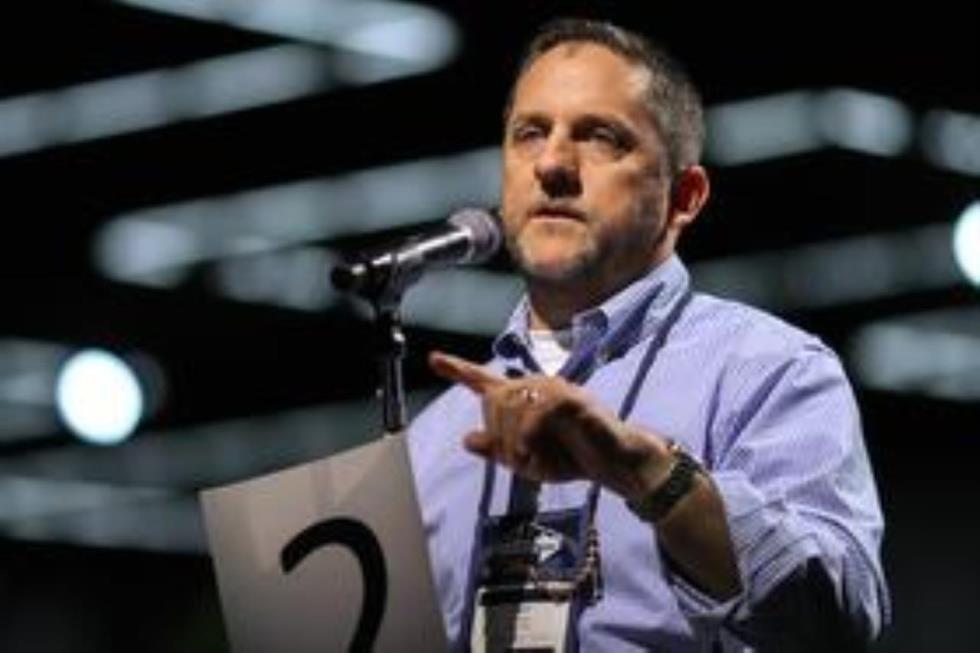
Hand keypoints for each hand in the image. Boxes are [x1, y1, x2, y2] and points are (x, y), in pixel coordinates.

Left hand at [428, 351, 672, 497]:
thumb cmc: (572, 457)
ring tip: (533, 461)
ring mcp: (554, 389)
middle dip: (500, 438)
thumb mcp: (527, 460)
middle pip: (493, 403)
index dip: (457, 369)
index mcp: (523, 399)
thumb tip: (466, 439)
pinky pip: (534, 416)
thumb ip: (498, 449)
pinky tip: (533, 455)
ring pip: (510, 409)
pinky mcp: (570, 398)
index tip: (433, 358)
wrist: (613, 462)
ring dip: (515, 444)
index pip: (485, 382)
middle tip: (521, 461)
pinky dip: (528, 441)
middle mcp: (536, 387)